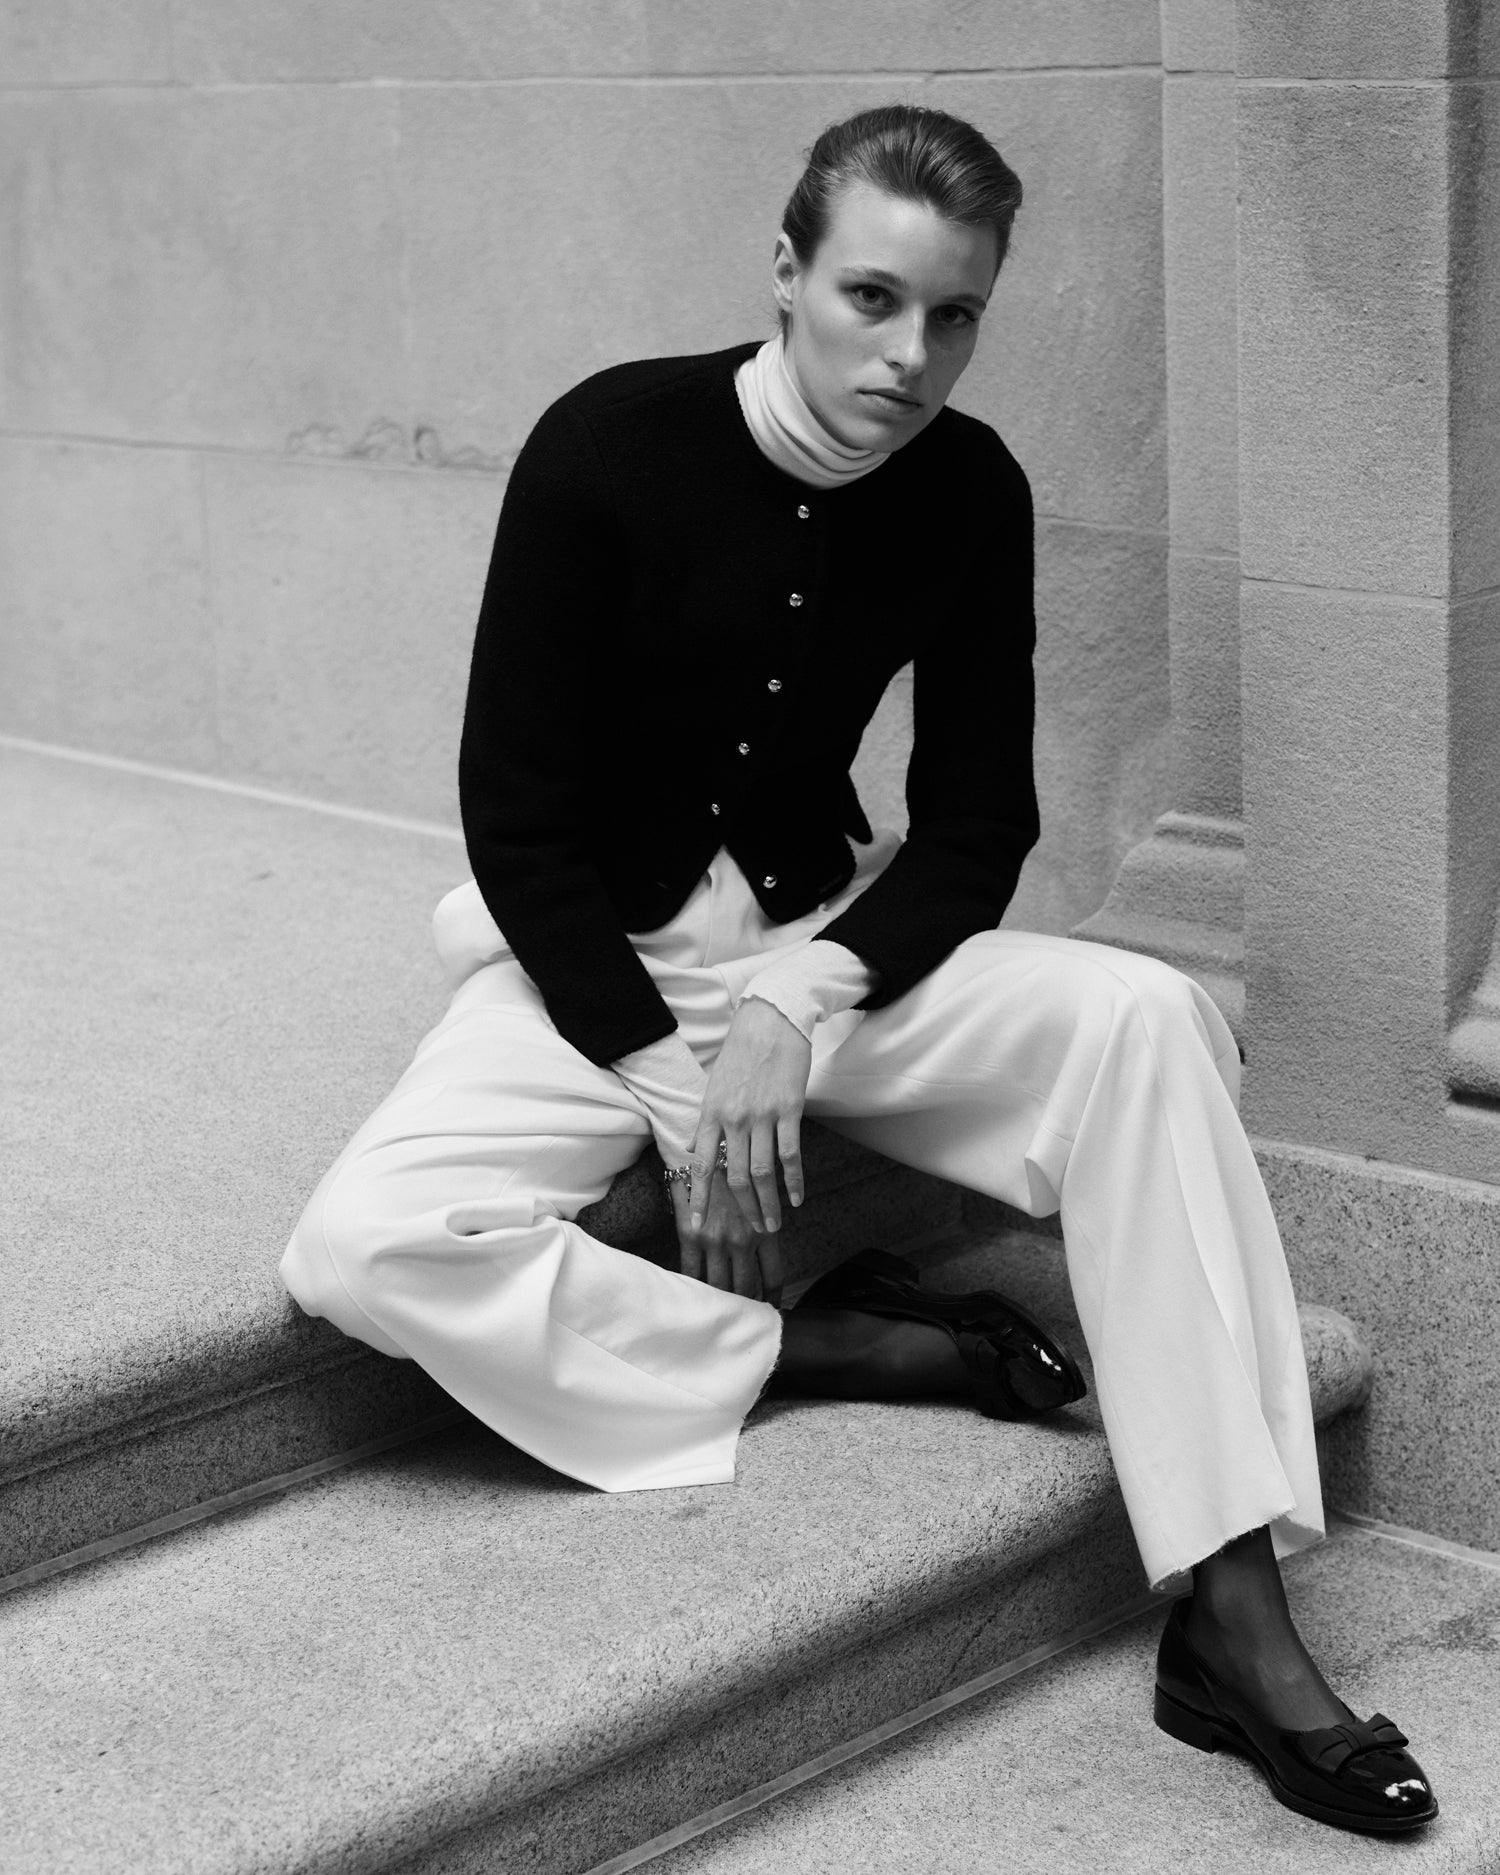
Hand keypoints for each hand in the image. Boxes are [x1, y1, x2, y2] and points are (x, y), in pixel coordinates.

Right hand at [669, 1172, 783, 1305]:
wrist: (703, 1152)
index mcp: (763, 1231)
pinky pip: (692, 1272)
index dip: (772, 1298)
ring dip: (722, 1302)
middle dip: (746, 1307)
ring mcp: (716, 1241)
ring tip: (720, 1314)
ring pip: (721, 1286)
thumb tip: (768, 1244)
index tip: (771, 1309)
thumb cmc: (736, 1174)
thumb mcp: (759, 1198)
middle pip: (747, 1288)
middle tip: (745, 1318)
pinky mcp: (692, 1237)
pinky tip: (695, 1298)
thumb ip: (765, 1222)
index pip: (773, 1276)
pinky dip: (694, 1288)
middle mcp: (742, 1240)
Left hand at [691, 995, 810, 1236]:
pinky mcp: (789, 1109)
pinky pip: (791, 1154)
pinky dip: (794, 1180)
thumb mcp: (715, 1085)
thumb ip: (708, 1121)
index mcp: (711, 1113)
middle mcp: (733, 1118)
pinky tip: (798, 1198)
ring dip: (769, 1203)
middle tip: (752, 1233)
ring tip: (775, 1224)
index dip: (700, 1199)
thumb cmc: (742, 1052)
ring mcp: (762, 1115)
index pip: (701, 1166)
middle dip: (743, 1210)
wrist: (771, 1020)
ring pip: (763, 1172)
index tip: (699, 1226)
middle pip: (735, 1177)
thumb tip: (695, 1148)